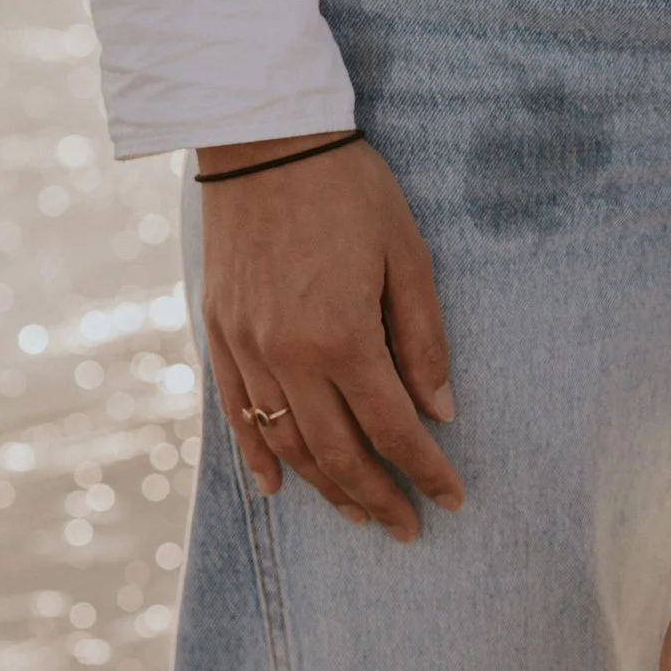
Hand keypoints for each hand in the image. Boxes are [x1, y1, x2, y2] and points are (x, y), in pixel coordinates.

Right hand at [198, 135, 460, 542]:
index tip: (451, 499)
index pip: (394, 429)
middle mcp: (288, 356)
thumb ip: (424, 340)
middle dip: (378, 497)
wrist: (264, 141)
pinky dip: (259, 457)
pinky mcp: (219, 334)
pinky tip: (279, 489)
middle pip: (339, 452)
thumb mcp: (408, 257)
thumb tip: (441, 412)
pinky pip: (238, 414)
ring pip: (287, 444)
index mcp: (344, 337)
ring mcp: (247, 348)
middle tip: (407, 529)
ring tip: (359, 513)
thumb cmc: (349, 190)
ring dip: (326, 487)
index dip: (426, 472)